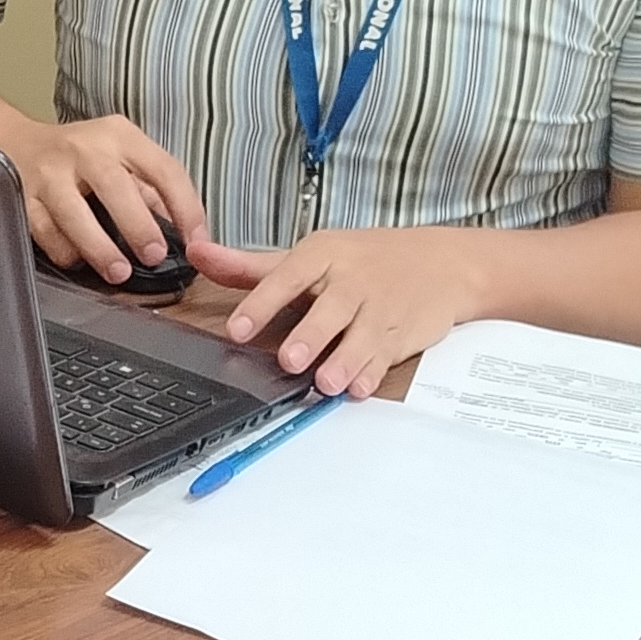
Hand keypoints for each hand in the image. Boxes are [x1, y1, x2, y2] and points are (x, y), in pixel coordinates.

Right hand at [4, 115, 209, 282]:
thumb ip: (149, 190)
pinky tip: (78, 261)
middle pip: (115, 186)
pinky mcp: (22, 197)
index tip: (197, 241)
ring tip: (118, 273)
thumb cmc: (79, 157)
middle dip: (138, 225)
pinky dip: (65, 251)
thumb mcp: (118, 157)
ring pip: (74, 213)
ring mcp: (49, 172)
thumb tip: (183, 234)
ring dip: (99, 248)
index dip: (186, 207)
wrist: (14, 143)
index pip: (163, 169)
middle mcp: (84, 148)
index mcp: (119, 136)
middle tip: (153, 257)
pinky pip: (45, 231)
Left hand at [193, 224, 499, 397]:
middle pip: (331, 307)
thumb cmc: (363, 260)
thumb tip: (196, 252)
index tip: (238, 328)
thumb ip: (250, 265)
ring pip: (362, 334)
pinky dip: (374, 372)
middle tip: (291, 358)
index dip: (262, 301)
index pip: (289, 275)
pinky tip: (360, 387)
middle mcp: (353, 279)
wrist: (443, 262)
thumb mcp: (308, 256)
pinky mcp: (403, 333)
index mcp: (323, 255)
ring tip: (326, 381)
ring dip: (345, 359)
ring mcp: (381, 307)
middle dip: (312, 334)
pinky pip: (387, 355)